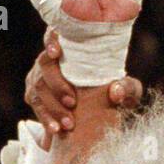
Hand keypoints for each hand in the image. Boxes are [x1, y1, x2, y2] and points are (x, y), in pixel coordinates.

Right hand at [25, 30, 142, 146]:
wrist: (99, 116)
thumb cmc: (114, 93)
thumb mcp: (127, 91)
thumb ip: (128, 88)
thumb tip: (115, 91)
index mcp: (73, 48)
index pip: (56, 33)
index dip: (51, 39)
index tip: (56, 52)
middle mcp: (51, 59)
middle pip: (44, 64)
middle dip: (57, 84)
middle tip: (72, 103)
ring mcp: (39, 77)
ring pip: (38, 87)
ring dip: (53, 107)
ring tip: (69, 124)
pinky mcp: (35, 96)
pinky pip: (36, 106)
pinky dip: (45, 119)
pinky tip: (56, 130)